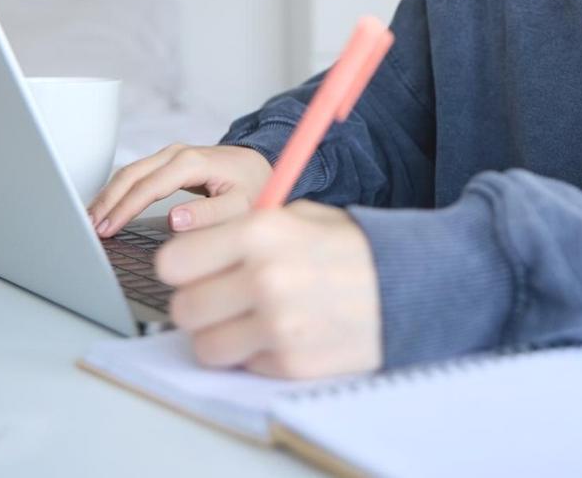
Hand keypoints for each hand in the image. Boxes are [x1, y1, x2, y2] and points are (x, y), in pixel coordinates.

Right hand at [87, 143, 271, 237]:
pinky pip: (136, 175)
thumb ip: (210, 214)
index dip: (125, 208)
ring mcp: (170, 156)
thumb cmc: (252, 185)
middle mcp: (177, 154)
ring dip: (108, 195)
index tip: (108, 229)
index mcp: (192, 162)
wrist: (259, 165)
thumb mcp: (241, 205)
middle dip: (107, 201)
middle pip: (130, 175)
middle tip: (89, 229)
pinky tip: (107, 208)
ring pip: (129, 173)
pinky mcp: (167, 163)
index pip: (148, 186)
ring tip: (91, 221)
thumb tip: (174, 220)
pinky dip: (117, 191)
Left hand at [157, 201, 382, 379]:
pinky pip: (243, 365)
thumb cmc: (350, 248)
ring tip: (246, 320)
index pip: (173, 262)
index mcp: (260, 233)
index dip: (182, 267)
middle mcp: (264, 279)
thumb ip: (243, 232)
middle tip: (222, 298)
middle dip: (198, 304)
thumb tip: (192, 253)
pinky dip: (254, 354)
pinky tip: (280, 333)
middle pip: (183, 308)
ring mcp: (278, 326)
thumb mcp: (299, 217)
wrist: (408, 285)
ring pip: (206, 345)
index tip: (196, 269)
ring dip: (220, 335)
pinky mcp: (291, 362)